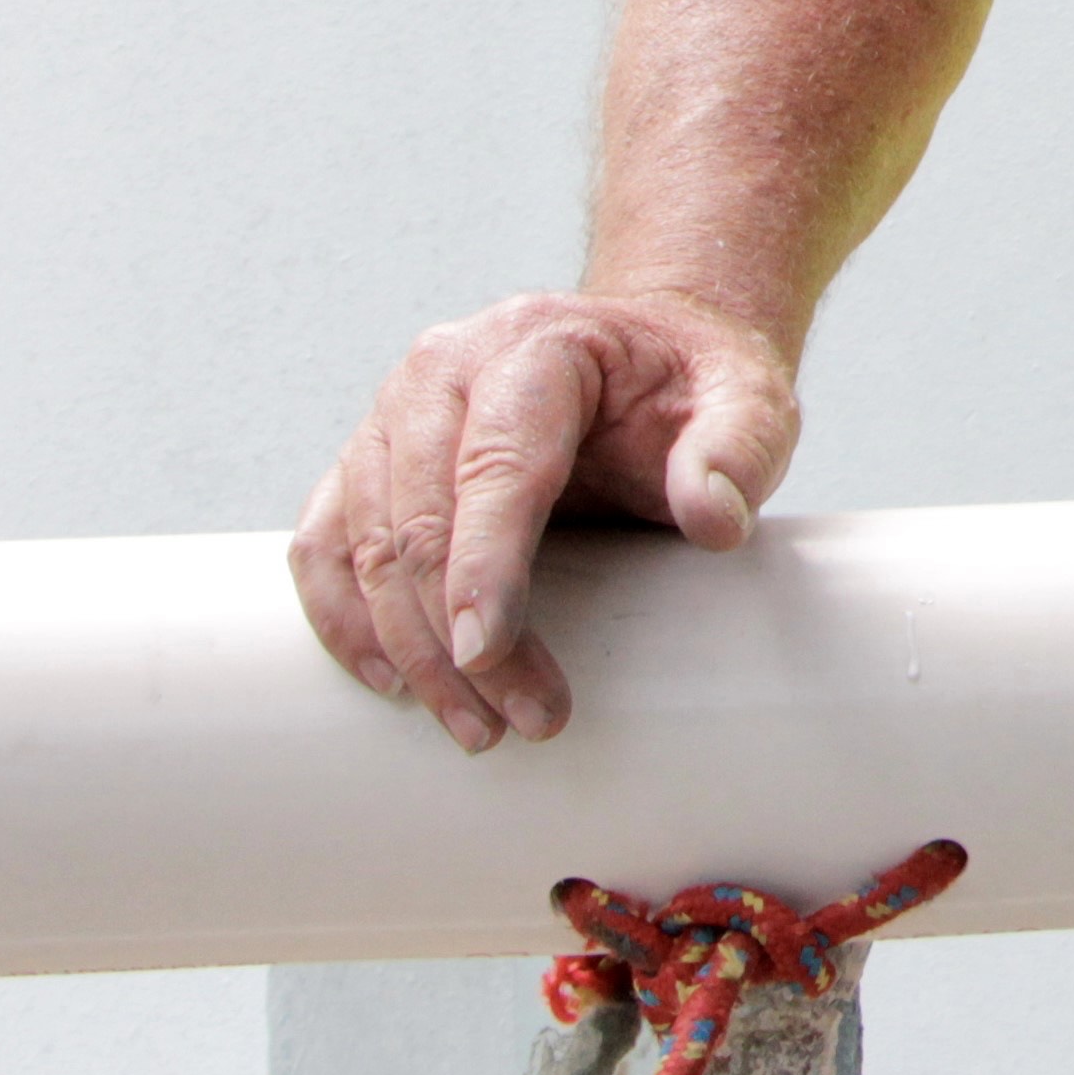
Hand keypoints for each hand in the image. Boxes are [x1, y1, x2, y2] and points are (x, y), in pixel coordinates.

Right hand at [288, 287, 796, 750]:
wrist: (648, 352)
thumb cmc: (693, 385)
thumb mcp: (748, 401)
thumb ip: (738, 450)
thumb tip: (713, 517)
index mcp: (534, 347)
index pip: (493, 464)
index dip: (484, 565)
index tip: (486, 655)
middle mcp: (443, 370)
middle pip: (419, 517)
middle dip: (454, 637)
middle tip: (510, 725)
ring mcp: (393, 413)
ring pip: (364, 543)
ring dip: (404, 647)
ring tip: (473, 727)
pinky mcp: (370, 460)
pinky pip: (325, 542)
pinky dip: (343, 616)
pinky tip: (387, 682)